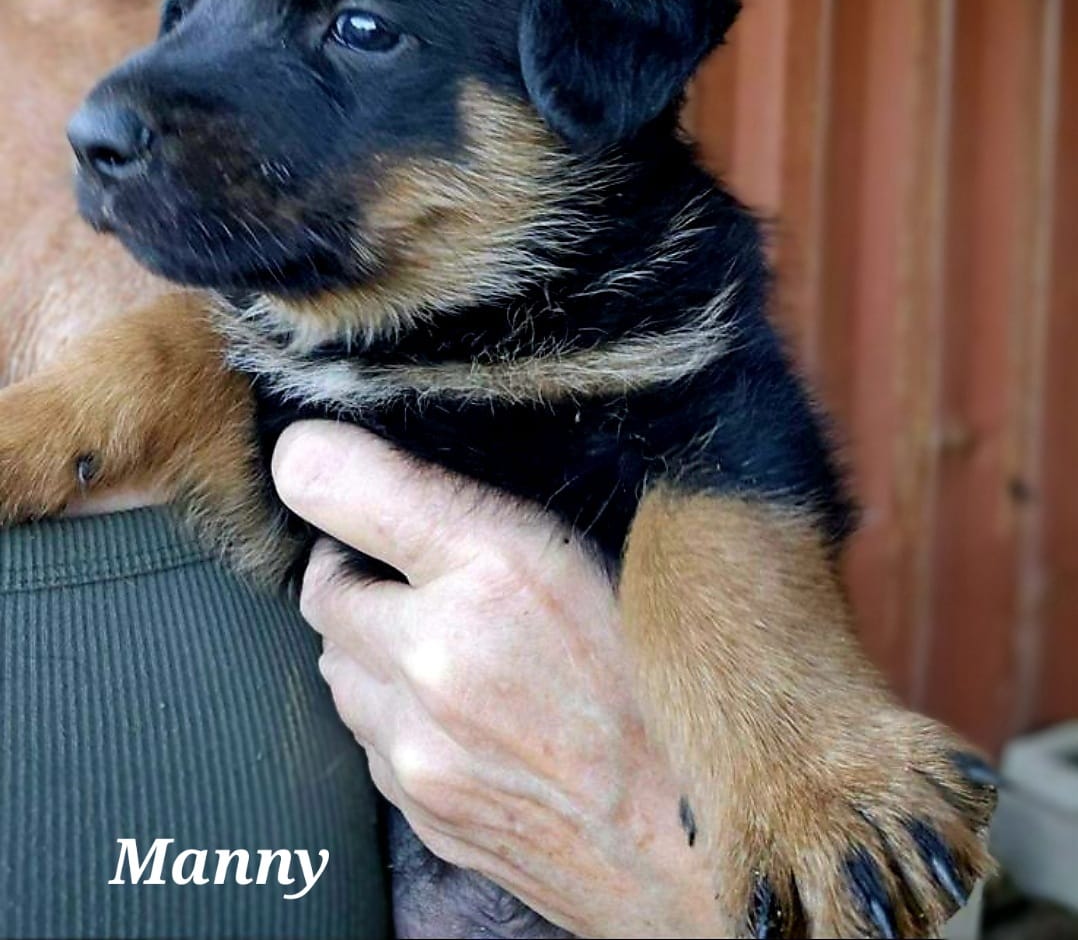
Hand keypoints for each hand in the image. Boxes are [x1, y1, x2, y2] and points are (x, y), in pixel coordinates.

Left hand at [273, 421, 725, 937]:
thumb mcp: (617, 548)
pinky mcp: (420, 806)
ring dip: (372, 639)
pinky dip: (394, 708)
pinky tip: (462, 707)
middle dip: (358, 565)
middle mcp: (438, 657)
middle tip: (418, 563)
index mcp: (497, 568)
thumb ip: (506, 499)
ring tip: (450, 638)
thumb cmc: (681, 687)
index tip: (326, 456)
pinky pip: (367, 732)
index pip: (333, 481)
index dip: (319, 458)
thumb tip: (416, 460)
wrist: (710, 849)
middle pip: (322, 582)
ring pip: (336, 661)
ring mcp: (420, 746)